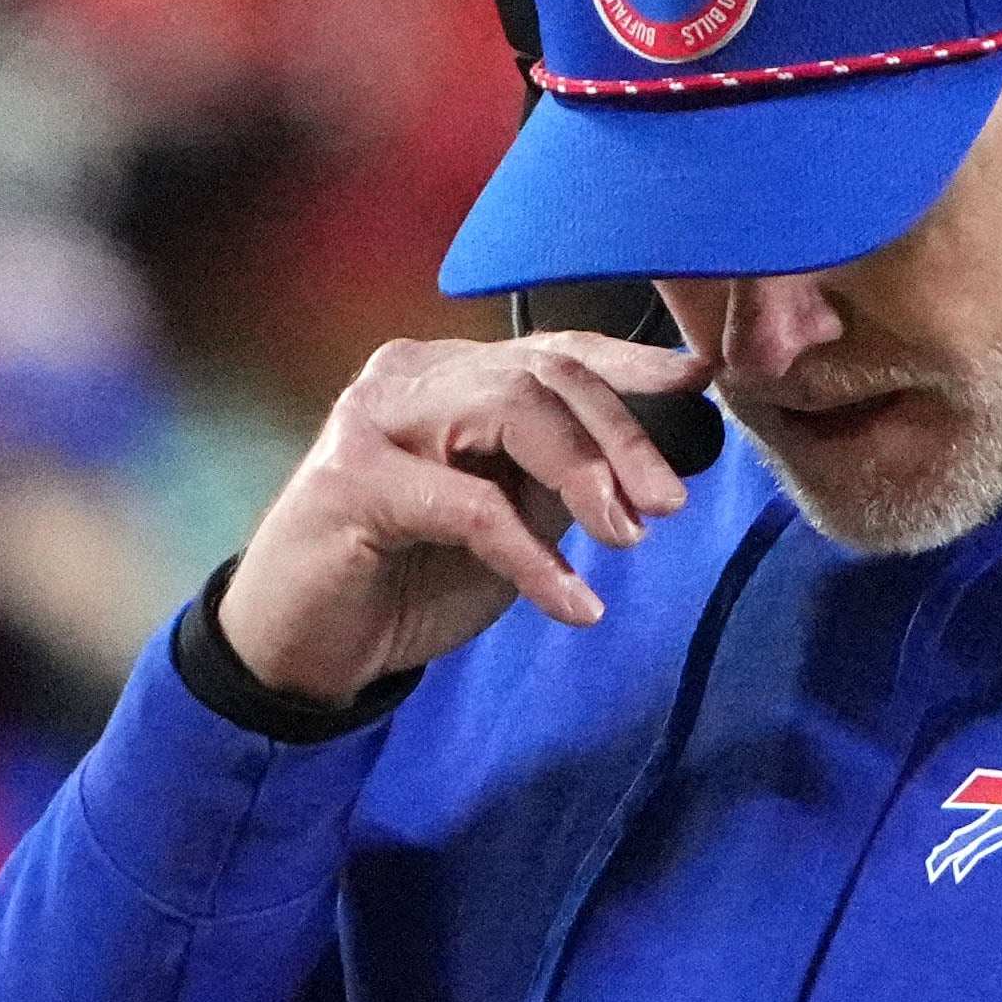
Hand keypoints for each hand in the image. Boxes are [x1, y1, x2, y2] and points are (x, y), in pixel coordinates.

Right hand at [215, 331, 712, 702]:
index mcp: (447, 375)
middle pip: (540, 374)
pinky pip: (471, 506)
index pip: (550, 351)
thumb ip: (556, 480)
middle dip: (619, 435)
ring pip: (509, 411)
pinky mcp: (351, 481)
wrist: (304, 650)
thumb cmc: (406, 580)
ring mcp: (374, 419)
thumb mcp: (506, 520)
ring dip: (584, 474)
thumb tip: (646, 469)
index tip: (697, 379)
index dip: (627, 362)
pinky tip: (574, 604)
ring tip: (627, 538)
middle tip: (668, 503)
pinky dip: (534, 557)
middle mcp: (408, 378)